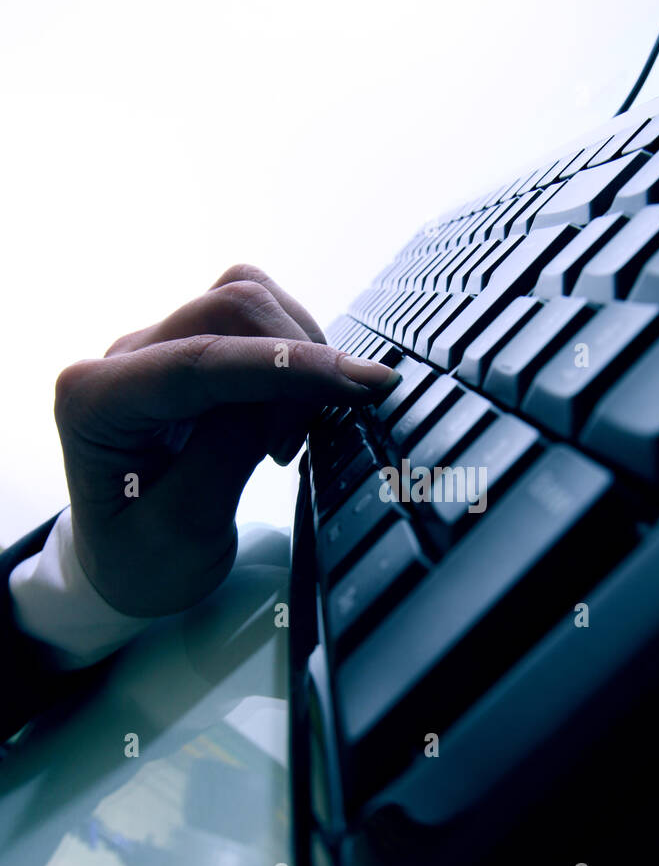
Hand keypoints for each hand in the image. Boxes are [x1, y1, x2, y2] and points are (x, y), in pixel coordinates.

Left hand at [53, 264, 396, 615]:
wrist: (127, 565)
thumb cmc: (142, 560)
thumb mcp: (183, 531)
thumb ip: (225, 455)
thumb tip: (281, 394)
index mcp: (96, 403)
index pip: (199, 359)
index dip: (284, 365)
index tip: (356, 383)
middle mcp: (121, 361)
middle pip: (228, 308)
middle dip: (293, 363)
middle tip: (297, 445)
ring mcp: (158, 350)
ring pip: (246, 299)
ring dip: (294, 355)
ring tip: (287, 436)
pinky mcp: (192, 352)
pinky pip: (255, 324)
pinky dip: (290, 358)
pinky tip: (286, 415)